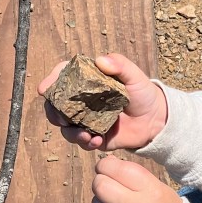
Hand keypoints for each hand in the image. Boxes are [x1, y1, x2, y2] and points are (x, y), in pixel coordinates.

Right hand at [39, 53, 168, 150]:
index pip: (64, 77)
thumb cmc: (143, 93)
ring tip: (84, 135)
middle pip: (57, 105)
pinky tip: (95, 140)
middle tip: (60, 118)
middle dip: (53, 112)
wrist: (156, 120)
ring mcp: (87, 119)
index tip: (45, 89)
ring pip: (66, 127)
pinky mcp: (94, 136)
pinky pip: (82, 141)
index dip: (51, 80)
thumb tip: (100, 60)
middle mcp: (83, 101)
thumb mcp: (134, 76)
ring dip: (69, 132)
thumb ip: (120, 65)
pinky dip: (84, 142)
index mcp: (88, 82)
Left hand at [91, 156, 181, 202]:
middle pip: (100, 185)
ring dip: (101, 200)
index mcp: (150, 191)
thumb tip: (106, 163)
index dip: (106, 164)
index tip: (108, 166)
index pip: (117, 169)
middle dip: (100, 180)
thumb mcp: (156, 186)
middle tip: (108, 183)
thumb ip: (131, 173)